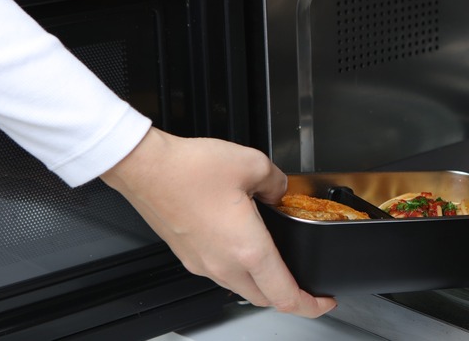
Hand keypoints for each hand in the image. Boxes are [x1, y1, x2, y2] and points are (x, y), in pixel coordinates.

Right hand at [100, 127, 335, 317]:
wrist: (144, 168)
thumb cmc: (188, 169)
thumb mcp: (252, 164)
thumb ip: (277, 182)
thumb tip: (279, 191)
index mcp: (247, 250)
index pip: (286, 295)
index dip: (312, 305)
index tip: (324, 301)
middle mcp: (223, 264)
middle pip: (265, 298)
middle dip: (290, 297)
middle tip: (307, 287)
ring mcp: (202, 263)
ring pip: (241, 288)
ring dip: (263, 283)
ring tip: (278, 265)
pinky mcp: (187, 255)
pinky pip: (221, 273)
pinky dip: (240, 269)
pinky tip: (243, 245)